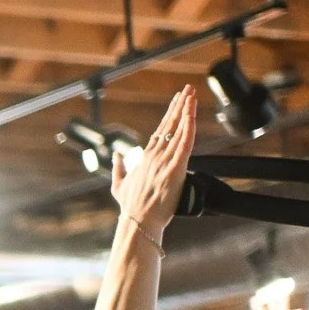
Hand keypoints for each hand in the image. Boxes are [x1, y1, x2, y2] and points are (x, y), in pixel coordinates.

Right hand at [113, 85, 196, 243]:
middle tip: (187, 89)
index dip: (170, 115)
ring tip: (191, 94)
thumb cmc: (130, 207)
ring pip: (178, 130)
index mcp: (144, 158)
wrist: (138, 220)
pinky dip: (189, 127)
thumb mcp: (118, 186)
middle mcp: (154, 156)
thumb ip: (119, 169)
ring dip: (186, 111)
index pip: (160, 131)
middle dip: (179, 105)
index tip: (177, 101)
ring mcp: (164, 161)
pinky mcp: (175, 168)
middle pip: (169, 125)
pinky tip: (191, 115)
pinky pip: (185, 143)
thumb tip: (117, 156)